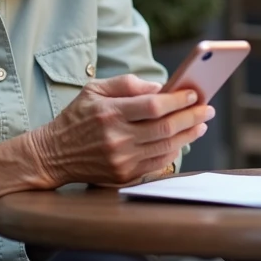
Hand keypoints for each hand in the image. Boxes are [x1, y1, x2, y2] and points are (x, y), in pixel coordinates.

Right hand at [27, 74, 211, 187]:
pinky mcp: (123, 176)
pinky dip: (174, 151)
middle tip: (207, 109)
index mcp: (110, 113)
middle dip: (191, 116)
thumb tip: (160, 87)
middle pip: (165, 127)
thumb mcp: (94, 90)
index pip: (154, 105)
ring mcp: (121, 160)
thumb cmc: (77, 117)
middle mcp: (117, 138)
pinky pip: (157, 163)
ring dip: (188, 134)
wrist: (53, 155)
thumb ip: (127, 84)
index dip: (178, 100)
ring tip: (200, 124)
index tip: (194, 93)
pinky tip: (182, 140)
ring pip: (165, 147)